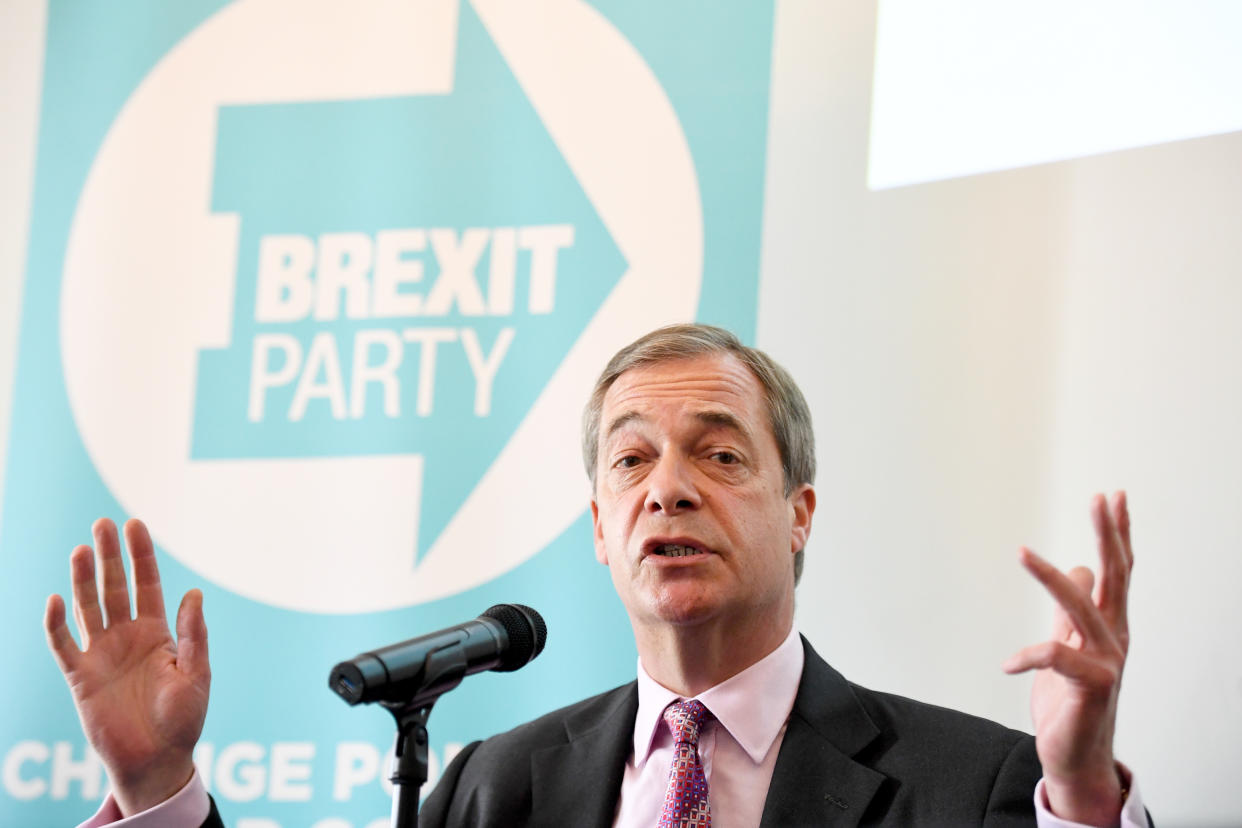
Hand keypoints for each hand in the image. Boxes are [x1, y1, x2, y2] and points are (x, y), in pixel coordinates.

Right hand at [44, 518, 210, 816]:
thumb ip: (194, 636)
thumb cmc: (183, 719)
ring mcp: (102, 654)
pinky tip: (55, 600)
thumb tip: (194, 594)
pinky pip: (64, 646)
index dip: (141, 555)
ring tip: (81, 550)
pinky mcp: (81, 677)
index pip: (147, 584)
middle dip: (109, 556)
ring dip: (84, 580)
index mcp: (158, 633)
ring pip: (89, 608)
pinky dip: (57, 624)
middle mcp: (127, 637)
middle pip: (115, 588)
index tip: (134, 524)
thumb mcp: (197, 675)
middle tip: (102, 524)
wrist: (158, 760)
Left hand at [1003, 492, 1132, 826]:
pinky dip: (1027, 656)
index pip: (1117, 571)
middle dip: (1107, 536)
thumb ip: (1071, 613)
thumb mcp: (1067, 646)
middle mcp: (1114, 638)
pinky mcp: (1091, 687)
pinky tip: (1008, 665)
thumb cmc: (1071, 702)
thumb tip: (1075, 571)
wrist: (1075, 755)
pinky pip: (1056, 656)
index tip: (1114, 498)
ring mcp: (1106, 662)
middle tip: (1102, 498)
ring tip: (1022, 552)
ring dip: (1051, 578)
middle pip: (1114, 577)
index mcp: (1108, 625)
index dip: (1116, 535)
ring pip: (1080, 607)